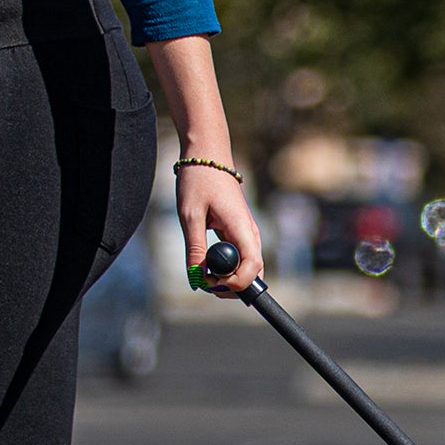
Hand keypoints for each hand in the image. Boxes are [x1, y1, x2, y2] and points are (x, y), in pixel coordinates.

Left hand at [177, 160, 264, 293]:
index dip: (235, 283)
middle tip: (204, 284)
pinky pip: (240, 259)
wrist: (208, 157)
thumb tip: (196, 279)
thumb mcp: (190, 216)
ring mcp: (247, 235)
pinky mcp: (239, 233)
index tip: (211, 283)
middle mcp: (250, 234)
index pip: (252, 268)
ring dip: (229, 279)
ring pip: (248, 268)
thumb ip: (194, 249)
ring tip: (204, 276)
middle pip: (254, 273)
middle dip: (232, 287)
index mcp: (242, 229)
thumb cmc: (199, 181)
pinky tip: (208, 266)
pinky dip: (227, 268)